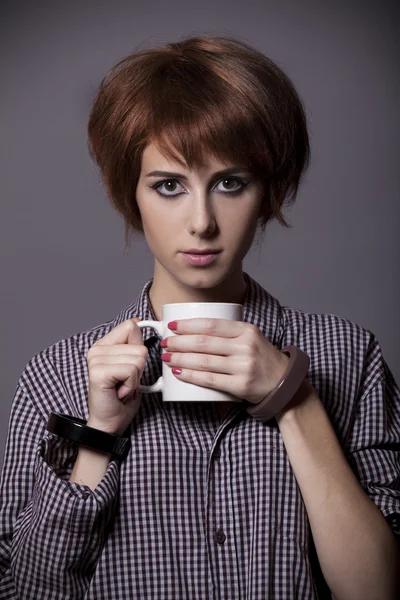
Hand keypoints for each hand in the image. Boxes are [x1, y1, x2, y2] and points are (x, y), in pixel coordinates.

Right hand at [86, 317, 147, 434]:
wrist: (109, 424)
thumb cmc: (121, 398)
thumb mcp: (132, 366)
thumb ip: (134, 344)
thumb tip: (137, 321)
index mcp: (103, 345)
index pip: (131, 327)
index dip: (139, 348)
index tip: (130, 366)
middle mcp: (96, 350)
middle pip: (139, 346)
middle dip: (139, 369)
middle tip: (124, 383)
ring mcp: (95, 360)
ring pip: (138, 359)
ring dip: (135, 379)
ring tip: (121, 388)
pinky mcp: (98, 372)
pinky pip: (131, 370)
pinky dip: (131, 385)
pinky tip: (119, 392)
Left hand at [160, 318, 289, 405]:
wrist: (283, 381)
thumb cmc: (261, 357)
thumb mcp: (250, 337)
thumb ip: (228, 332)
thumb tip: (192, 329)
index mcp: (246, 330)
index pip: (211, 324)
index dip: (188, 324)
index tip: (172, 325)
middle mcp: (245, 346)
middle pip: (204, 342)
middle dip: (179, 342)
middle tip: (165, 343)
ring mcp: (243, 366)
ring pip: (204, 361)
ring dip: (180, 359)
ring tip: (167, 357)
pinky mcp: (240, 385)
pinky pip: (210, 380)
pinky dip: (191, 376)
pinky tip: (179, 373)